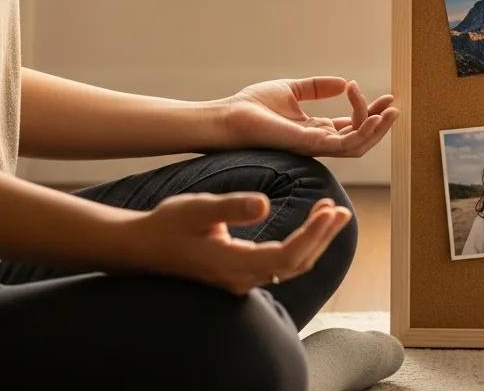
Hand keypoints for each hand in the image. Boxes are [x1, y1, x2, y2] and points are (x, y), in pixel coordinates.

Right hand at [124, 191, 351, 295]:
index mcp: (234, 265)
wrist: (142, 248)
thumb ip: (232, 207)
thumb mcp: (197, 209)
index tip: (330, 210)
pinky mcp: (238, 273)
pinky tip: (307, 225)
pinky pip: (279, 263)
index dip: (313, 234)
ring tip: (330, 212)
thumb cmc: (168, 225)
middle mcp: (241, 278)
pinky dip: (299, 244)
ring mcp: (240, 279)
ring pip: (290, 265)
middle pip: (296, 263)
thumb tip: (265, 204)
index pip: (287, 255)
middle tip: (341, 209)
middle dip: (322, 237)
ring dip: (313, 240)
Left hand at [222, 76, 398, 157]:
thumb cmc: (252, 106)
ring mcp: (315, 146)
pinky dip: (363, 131)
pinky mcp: (310, 145)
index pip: (350, 126)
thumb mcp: (292, 89)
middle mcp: (318, 142)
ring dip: (377, 129)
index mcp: (314, 130)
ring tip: (391, 111)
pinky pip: (345, 144)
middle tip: (393, 104)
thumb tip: (344, 81)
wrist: (229, 116)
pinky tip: (372, 116)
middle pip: (359, 138)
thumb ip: (317, 88)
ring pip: (357, 145)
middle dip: (379, 122)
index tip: (376, 91)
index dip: (368, 111)